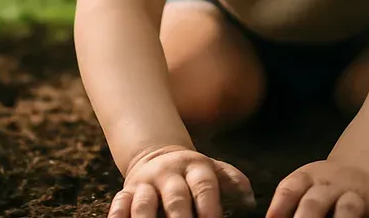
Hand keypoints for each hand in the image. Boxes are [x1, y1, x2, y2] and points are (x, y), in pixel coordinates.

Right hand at [108, 145, 255, 217]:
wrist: (157, 156)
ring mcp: (146, 183)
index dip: (210, 205)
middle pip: (175, 198)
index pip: (204, 186)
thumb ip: (233, 182)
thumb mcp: (214, 170)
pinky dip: (118, 215)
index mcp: (196, 168)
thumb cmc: (194, 173)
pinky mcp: (126, 192)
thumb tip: (250, 202)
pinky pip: (119, 203)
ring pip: (144, 203)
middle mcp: (169, 174)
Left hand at [266, 160, 368, 217]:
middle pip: (315, 201)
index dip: (279, 207)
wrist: (357, 171)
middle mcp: (332, 185)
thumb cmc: (319, 188)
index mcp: (308, 179)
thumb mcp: (301, 185)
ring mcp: (357, 195)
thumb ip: (285, 203)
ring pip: (349, 207)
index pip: (291, 189)